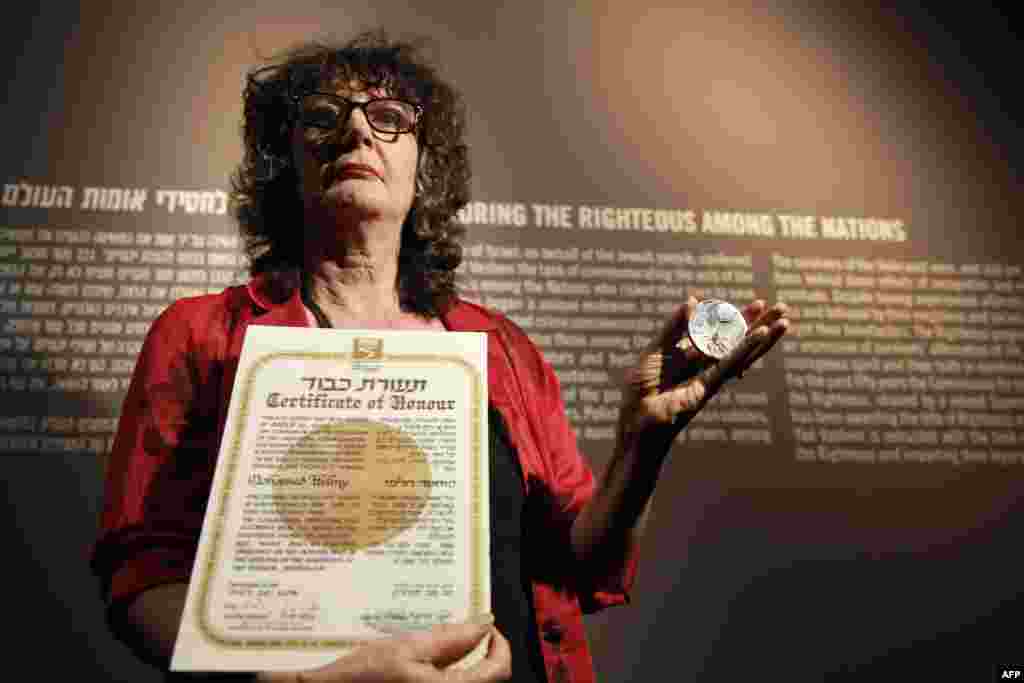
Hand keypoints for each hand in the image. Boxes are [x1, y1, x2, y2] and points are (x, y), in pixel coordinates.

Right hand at [257, 618, 509, 682]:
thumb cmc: (361, 676)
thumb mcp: (409, 647)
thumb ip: (452, 638)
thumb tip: (484, 623)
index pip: (499, 671)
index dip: (499, 645)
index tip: (487, 628)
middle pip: (485, 679)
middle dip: (479, 653)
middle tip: (463, 631)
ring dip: (462, 664)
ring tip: (439, 645)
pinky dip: (445, 674)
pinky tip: (426, 662)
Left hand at [622, 296, 788, 446]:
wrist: (637, 419)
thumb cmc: (640, 389)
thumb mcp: (656, 350)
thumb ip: (674, 326)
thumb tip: (693, 299)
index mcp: (691, 354)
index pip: (718, 331)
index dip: (735, 316)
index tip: (752, 302)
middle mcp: (705, 364)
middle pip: (737, 340)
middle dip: (758, 323)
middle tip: (780, 306)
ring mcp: (711, 375)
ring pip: (742, 351)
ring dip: (764, 335)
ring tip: (785, 319)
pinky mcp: (711, 386)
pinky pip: (732, 364)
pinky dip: (747, 348)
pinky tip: (763, 335)